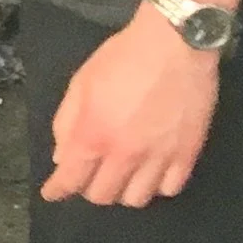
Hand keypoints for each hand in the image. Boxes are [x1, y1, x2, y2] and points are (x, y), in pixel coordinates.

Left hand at [39, 10, 221, 207]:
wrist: (176, 43)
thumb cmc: (123, 57)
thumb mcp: (81, 83)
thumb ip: (66, 123)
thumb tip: (62, 157)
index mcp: (93, 135)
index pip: (70, 180)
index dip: (57, 191)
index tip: (53, 192)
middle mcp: (124, 154)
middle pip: (103, 196)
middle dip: (90, 188)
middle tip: (91, 173)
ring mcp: (159, 157)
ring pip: (136, 199)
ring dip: (124, 190)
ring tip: (123, 174)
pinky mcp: (188, 153)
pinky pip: (170, 188)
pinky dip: (157, 185)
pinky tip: (152, 171)